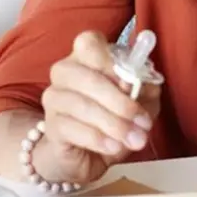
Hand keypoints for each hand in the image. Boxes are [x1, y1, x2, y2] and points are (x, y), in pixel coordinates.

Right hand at [34, 31, 162, 184]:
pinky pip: (72, 128)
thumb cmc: (115, 118)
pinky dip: (98, 139)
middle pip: (88, 78)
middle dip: (120, 102)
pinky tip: (114, 147)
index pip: (89, 42)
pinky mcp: (50, 125)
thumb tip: (141, 86)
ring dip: (114, 124)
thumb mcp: (141, 101)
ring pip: (82, 105)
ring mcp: (54, 97)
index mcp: (88, 57)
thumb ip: (145, 88)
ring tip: (135, 139)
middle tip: (143, 122)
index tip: (132, 84)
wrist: (86, 154)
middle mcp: (66, 72)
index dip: (110, 62)